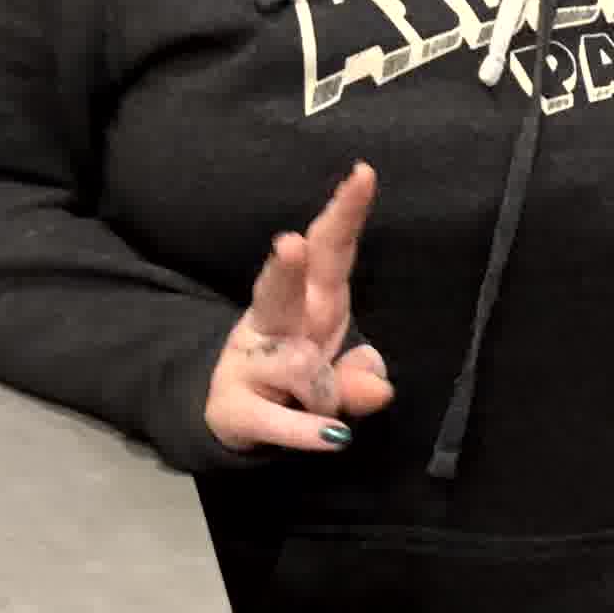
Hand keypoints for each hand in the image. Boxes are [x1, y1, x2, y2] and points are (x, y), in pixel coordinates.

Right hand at [205, 163, 396, 451]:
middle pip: (281, 289)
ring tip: (327, 410)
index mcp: (312, 299)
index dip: (345, 213)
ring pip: (296, 365)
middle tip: (289, 244)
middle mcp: (276, 321)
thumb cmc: (298, 376)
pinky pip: (280, 422)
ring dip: (325, 392)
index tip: (364, 174)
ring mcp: (250, 362)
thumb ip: (360, 377)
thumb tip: (380, 387)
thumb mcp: (340, 374)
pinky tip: (334, 438)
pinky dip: (308, 432)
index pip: (331, 250)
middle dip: (286, 269)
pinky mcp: (236, 408)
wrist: (233, 414)